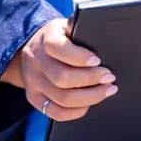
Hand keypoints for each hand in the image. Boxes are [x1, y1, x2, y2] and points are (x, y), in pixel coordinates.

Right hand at [1, 18, 115, 121]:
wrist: (30, 48)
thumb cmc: (59, 38)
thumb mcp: (67, 27)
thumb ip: (82, 32)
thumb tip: (105, 41)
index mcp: (46, 38)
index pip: (56, 47)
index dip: (79, 56)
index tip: (97, 60)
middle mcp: (36, 60)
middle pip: (62, 77)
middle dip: (91, 79)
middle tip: (109, 77)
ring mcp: (33, 81)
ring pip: (62, 98)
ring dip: (90, 97)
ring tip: (106, 90)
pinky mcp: (34, 98)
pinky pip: (56, 112)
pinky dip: (76, 111)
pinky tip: (89, 104)